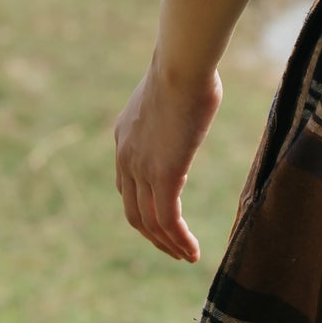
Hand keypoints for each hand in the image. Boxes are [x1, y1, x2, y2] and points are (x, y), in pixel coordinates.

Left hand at [113, 63, 221, 262]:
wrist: (181, 65)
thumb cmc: (187, 67)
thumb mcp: (174, 90)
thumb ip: (177, 104)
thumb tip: (196, 91)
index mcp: (125, 137)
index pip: (128, 186)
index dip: (144, 208)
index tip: (164, 222)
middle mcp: (126, 157)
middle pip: (134, 212)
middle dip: (153, 237)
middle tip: (173, 250)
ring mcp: (142, 169)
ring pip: (149, 222)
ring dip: (168, 245)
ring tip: (187, 257)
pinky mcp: (164, 175)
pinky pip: (168, 219)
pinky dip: (179, 240)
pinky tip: (193, 252)